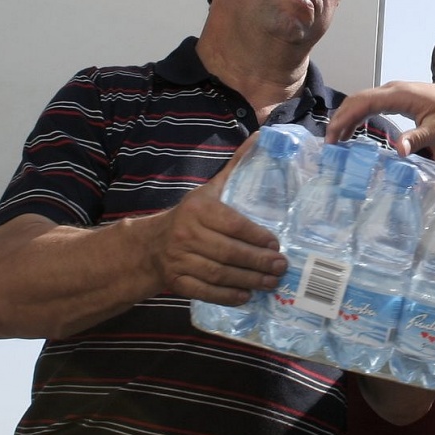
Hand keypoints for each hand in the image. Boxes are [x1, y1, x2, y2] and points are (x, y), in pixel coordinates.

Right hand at [144, 140, 287, 304]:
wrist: (152, 245)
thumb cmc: (191, 216)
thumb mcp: (209, 191)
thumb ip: (235, 168)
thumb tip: (261, 138)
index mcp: (198, 210)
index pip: (233, 224)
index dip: (256, 236)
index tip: (276, 244)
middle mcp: (187, 235)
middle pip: (229, 252)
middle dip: (259, 262)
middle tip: (281, 267)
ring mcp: (180, 260)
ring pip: (220, 273)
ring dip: (249, 280)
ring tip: (271, 282)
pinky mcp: (177, 282)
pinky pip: (205, 291)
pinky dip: (227, 296)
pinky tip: (247, 296)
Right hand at [327, 82, 434, 154]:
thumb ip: (418, 138)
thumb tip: (398, 150)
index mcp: (399, 94)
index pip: (363, 102)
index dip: (345, 118)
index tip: (333, 136)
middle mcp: (393, 89)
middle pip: (357, 99)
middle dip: (340, 118)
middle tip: (329, 143)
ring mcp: (394, 92)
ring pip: (362, 101)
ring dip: (347, 118)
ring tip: (337, 140)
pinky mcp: (397, 98)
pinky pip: (371, 104)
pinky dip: (358, 116)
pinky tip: (353, 132)